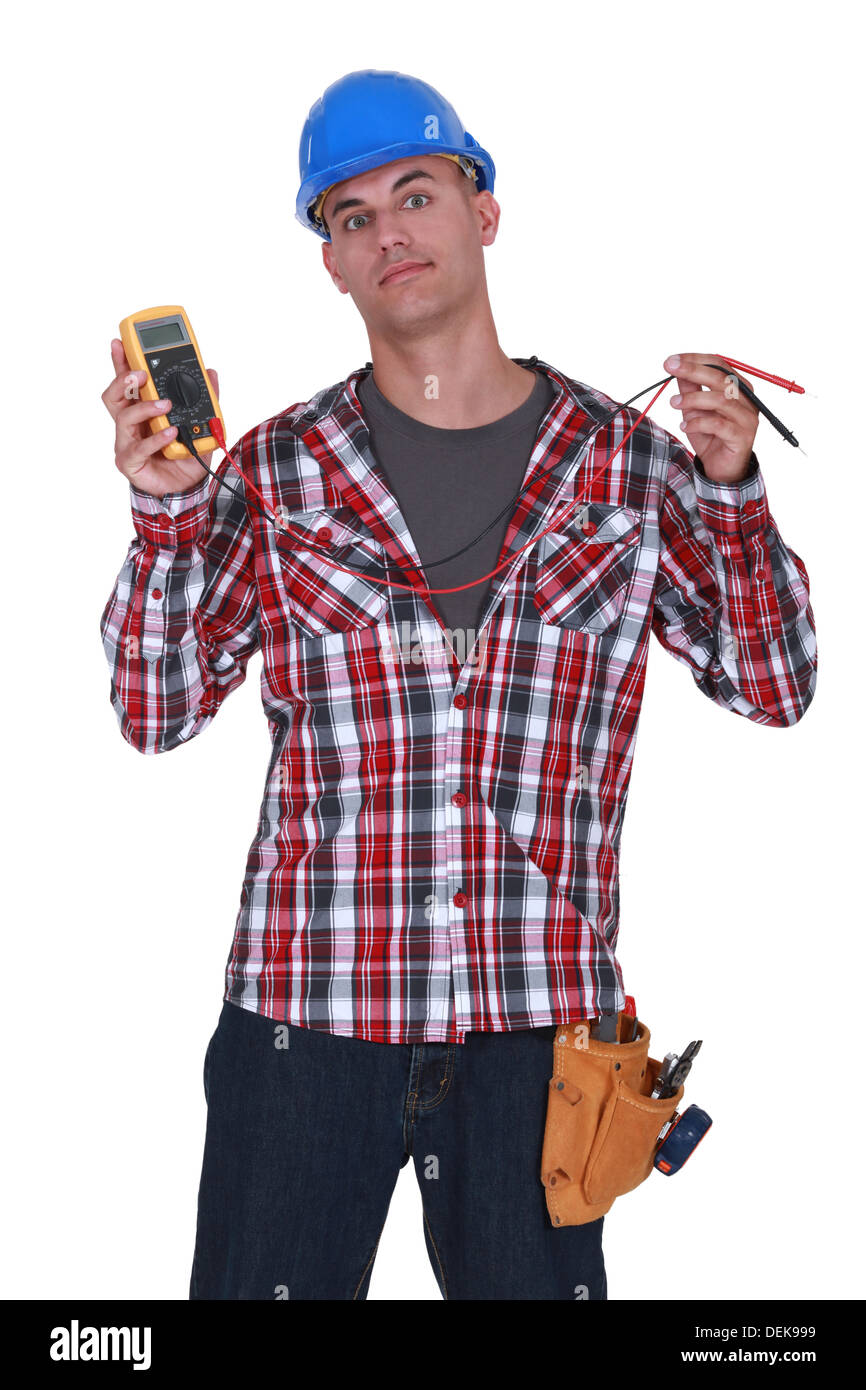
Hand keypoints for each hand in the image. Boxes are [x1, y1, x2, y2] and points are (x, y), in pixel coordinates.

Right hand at [103, 339, 219, 498]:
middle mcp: (130, 424)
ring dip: (145, 408)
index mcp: (141, 410)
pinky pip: (138, 448)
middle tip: (140, 374)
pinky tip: (170, 432)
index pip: (127, 382)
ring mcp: (127, 443)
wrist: (186, 488)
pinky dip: (155, 438)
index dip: (121, 361)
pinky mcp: (130, 462)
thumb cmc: (184, 454)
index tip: (121, 342)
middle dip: (124, 380)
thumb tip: (210, 372)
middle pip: (113, 396)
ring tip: (165, 405)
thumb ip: (205, 398)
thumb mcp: (200, 422)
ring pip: (123, 418)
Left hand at [663, 352, 758, 482]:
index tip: (672, 360)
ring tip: (674, 403)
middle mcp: (746, 400)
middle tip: (670, 368)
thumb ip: (689, 389)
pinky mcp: (742, 437)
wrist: (720, 468)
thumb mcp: (694, 409)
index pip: (719, 364)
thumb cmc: (710, 436)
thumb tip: (676, 367)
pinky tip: (684, 426)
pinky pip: (719, 424)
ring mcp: (747, 418)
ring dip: (693, 398)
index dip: (695, 360)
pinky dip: (698, 423)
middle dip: (693, 370)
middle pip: (721, 378)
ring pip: (721, 400)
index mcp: (738, 387)